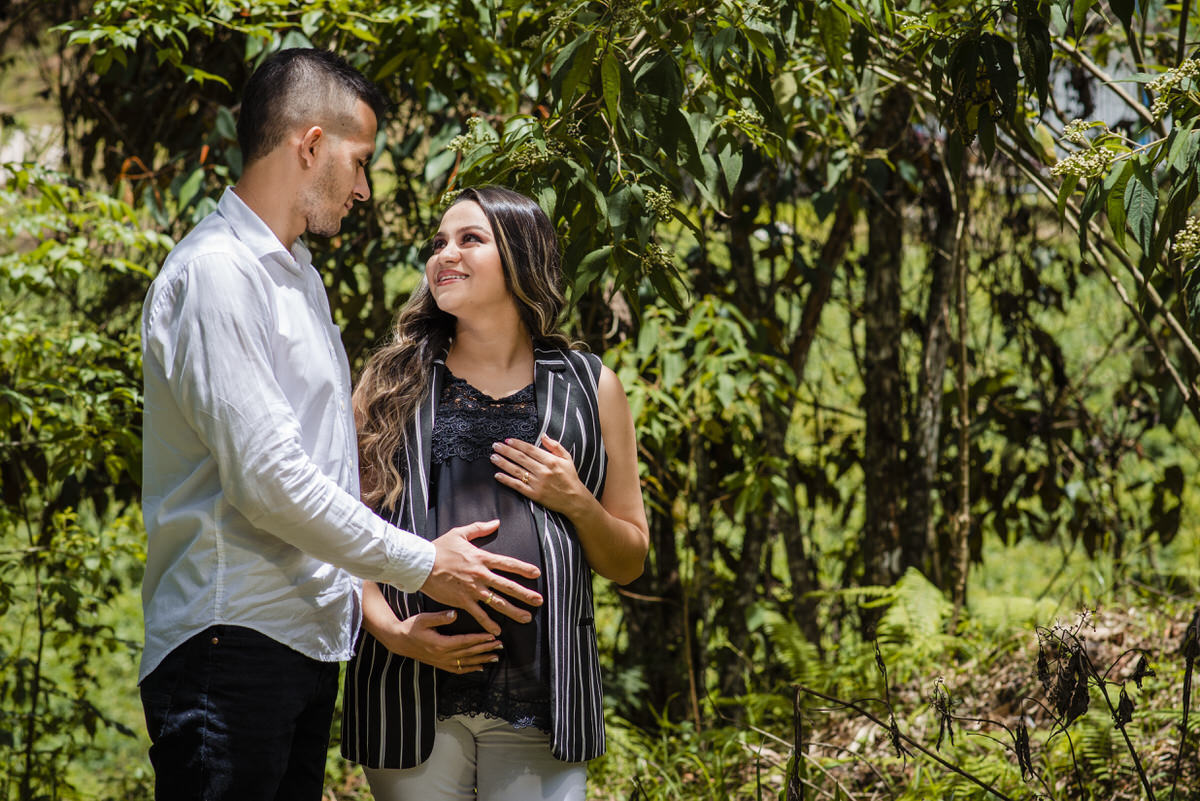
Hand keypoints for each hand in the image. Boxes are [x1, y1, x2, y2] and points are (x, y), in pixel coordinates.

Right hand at [375, 609, 502, 673]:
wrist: (398, 641)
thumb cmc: (411, 627)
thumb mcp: (423, 619)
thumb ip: (439, 617)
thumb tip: (455, 614)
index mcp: (440, 644)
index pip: (465, 642)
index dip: (479, 640)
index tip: (492, 637)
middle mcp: (442, 655)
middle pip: (468, 653)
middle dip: (485, 649)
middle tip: (500, 645)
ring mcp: (441, 662)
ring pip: (465, 663)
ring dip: (481, 660)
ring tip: (495, 657)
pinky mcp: (439, 664)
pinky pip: (457, 669)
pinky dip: (470, 669)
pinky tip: (480, 668)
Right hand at [422, 519, 542, 635]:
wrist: (421, 564)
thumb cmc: (439, 548)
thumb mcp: (459, 533)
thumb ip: (479, 528)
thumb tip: (496, 522)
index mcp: (481, 558)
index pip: (508, 564)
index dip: (523, 569)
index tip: (537, 574)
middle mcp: (480, 575)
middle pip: (507, 586)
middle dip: (525, 594)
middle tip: (539, 601)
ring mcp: (472, 589)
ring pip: (497, 602)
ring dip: (513, 611)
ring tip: (526, 618)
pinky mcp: (462, 601)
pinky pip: (478, 614)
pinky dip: (488, 623)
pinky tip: (498, 631)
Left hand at [491, 435, 588, 516]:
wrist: (574, 499)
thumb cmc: (570, 478)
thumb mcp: (567, 458)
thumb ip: (555, 446)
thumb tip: (543, 435)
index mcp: (551, 461)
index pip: (530, 449)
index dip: (517, 444)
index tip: (508, 440)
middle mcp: (543, 471)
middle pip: (521, 458)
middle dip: (506, 451)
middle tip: (495, 445)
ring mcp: (538, 483)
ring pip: (516, 471)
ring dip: (503, 463)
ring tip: (493, 457)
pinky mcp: (534, 494)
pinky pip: (517, 486)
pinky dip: (506, 480)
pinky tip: (497, 475)